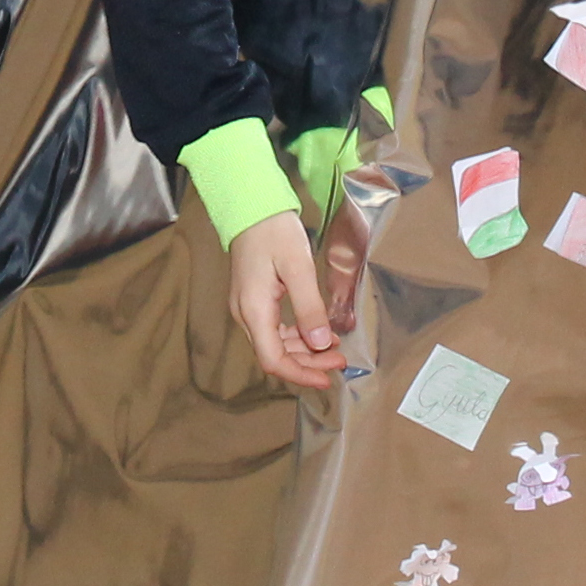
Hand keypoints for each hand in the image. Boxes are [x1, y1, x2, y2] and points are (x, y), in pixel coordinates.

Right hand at [228, 210, 346, 389]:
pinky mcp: (254, 300)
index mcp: (253, 310)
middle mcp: (245, 314)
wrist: (252, 207)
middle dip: (309, 363)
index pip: (273, 359)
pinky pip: (274, 329)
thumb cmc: (274, 231)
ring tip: (334, 349)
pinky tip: (318, 333)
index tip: (326, 378)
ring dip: (305, 351)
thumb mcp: (298, 268)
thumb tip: (320, 344)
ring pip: (276, 344)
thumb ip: (309, 308)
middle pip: (275, 355)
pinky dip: (297, 336)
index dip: (300, 374)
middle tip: (340, 360)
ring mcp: (247, 308)